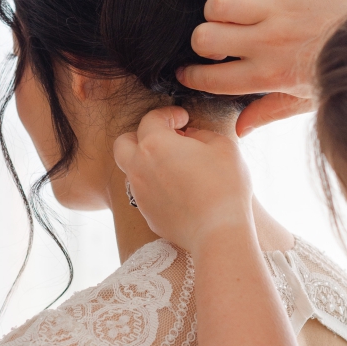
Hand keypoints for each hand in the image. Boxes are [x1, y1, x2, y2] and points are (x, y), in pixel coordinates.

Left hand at [113, 107, 254, 251]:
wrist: (217, 231)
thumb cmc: (224, 185)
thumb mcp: (222, 147)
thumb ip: (201, 134)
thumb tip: (190, 136)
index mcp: (154, 145)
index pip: (151, 119)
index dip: (168, 114)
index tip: (183, 119)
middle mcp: (138, 167)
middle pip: (123, 143)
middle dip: (140, 136)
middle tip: (165, 139)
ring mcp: (139, 193)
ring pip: (132, 170)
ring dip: (148, 163)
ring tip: (175, 166)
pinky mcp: (146, 214)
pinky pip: (145, 193)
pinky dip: (156, 186)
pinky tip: (179, 190)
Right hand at [176, 0, 346, 132]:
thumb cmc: (339, 71)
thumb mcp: (303, 102)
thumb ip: (268, 112)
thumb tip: (239, 130)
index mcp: (267, 76)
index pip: (211, 79)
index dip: (191, 77)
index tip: (188, 73)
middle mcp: (266, 43)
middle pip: (205, 38)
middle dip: (201, 43)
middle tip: (215, 44)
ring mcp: (276, 11)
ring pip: (219, 4)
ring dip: (218, 11)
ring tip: (230, 16)